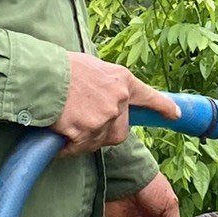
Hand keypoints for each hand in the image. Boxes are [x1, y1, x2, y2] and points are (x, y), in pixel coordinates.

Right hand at [52, 53, 178, 157]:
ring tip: (67, 123)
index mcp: (123, 80)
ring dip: (85, 139)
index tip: (175, 115)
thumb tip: (107, 96)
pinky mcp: (87, 132)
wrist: (42, 76)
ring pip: (100, 141)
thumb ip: (107, 84)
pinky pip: (79, 148)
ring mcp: (104, 117)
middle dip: (106, 131)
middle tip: (84, 121)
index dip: (164, 107)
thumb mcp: (94, 68)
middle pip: (121, 130)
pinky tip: (59, 134)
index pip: (149, 97)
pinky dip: (68, 147)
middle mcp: (119, 100)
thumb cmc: (62, 68)